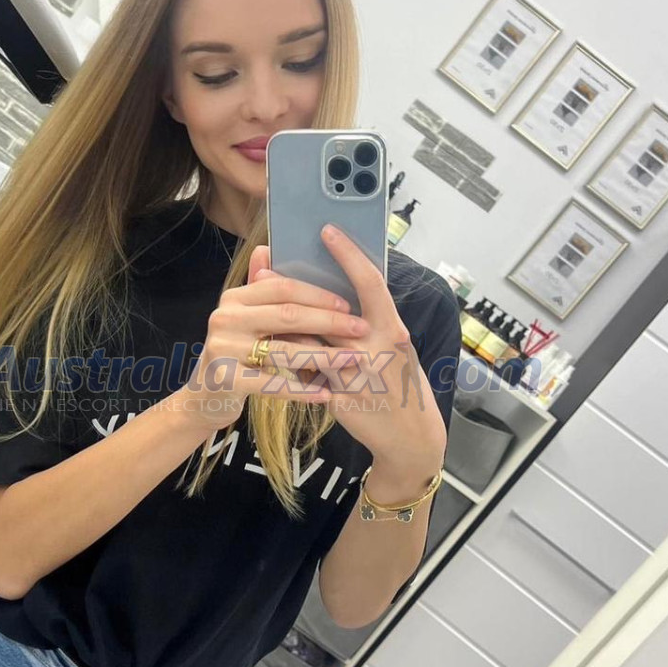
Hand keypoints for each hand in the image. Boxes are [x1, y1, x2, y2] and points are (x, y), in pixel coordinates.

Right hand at [172, 243, 367, 432]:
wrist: (203, 398)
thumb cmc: (235, 355)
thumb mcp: (244, 319)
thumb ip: (259, 289)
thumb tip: (267, 247)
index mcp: (234, 298)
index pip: (282, 287)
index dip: (318, 294)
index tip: (349, 305)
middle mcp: (225, 318)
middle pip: (287, 315)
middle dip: (329, 321)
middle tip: (361, 329)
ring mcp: (223, 349)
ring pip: (284, 351)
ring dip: (324, 356)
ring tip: (353, 360)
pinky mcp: (225, 380)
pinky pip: (273, 384)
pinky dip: (302, 390)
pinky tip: (326, 394)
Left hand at [253, 225, 446, 466]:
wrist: (410, 436)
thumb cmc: (399, 381)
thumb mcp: (392, 344)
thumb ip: (366, 316)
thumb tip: (331, 282)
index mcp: (393, 329)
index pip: (370, 283)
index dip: (348, 254)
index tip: (327, 230)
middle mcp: (377, 350)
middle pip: (325, 312)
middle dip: (292, 292)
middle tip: (265, 272)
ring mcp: (357, 376)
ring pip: (307, 344)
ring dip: (281, 327)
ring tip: (258, 309)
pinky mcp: (339, 400)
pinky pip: (304, 374)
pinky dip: (286, 360)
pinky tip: (270, 351)